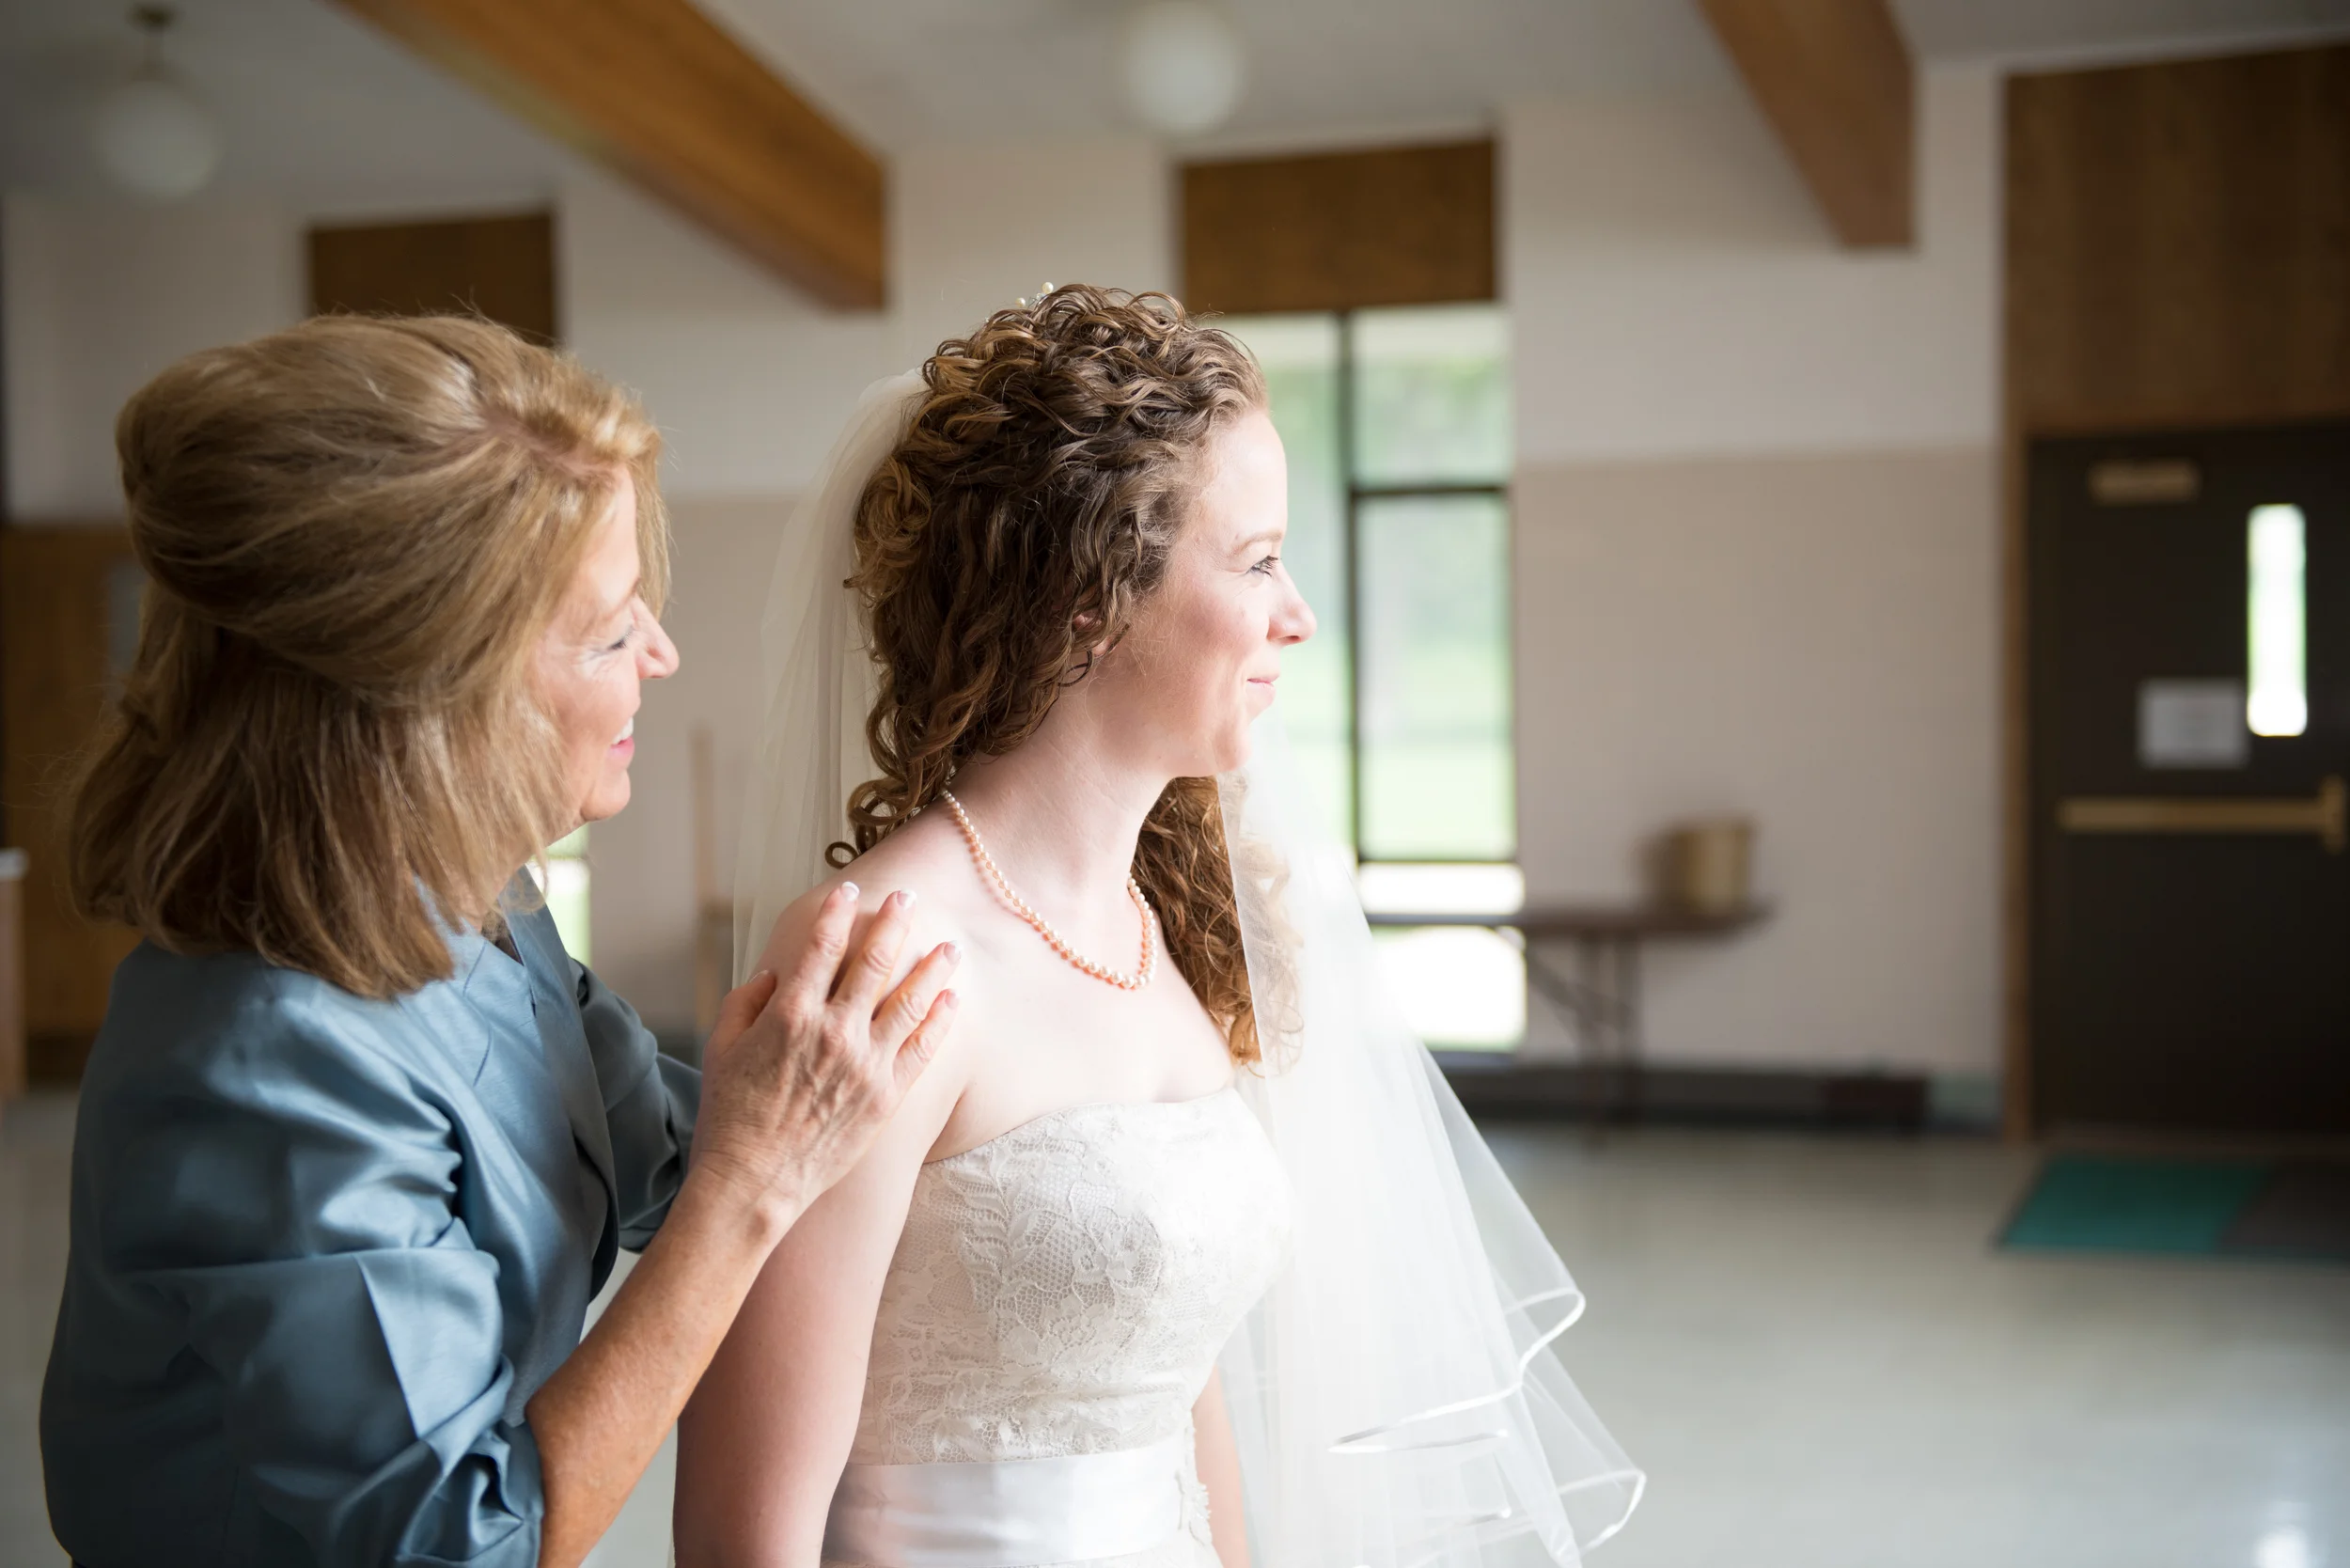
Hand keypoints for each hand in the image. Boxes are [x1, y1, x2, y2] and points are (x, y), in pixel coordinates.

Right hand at [690, 884, 957, 1219]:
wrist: (753, 1183)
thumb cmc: (729, 1116)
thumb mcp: (721, 1048)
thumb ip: (746, 1002)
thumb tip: (776, 973)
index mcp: (790, 1014)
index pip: (822, 946)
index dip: (838, 912)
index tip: (850, 889)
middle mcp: (834, 1032)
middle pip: (875, 962)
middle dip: (894, 924)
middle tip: (910, 899)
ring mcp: (865, 1064)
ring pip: (910, 1001)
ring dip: (932, 967)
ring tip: (949, 946)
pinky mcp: (886, 1096)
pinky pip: (921, 1049)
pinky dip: (939, 1019)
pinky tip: (950, 999)